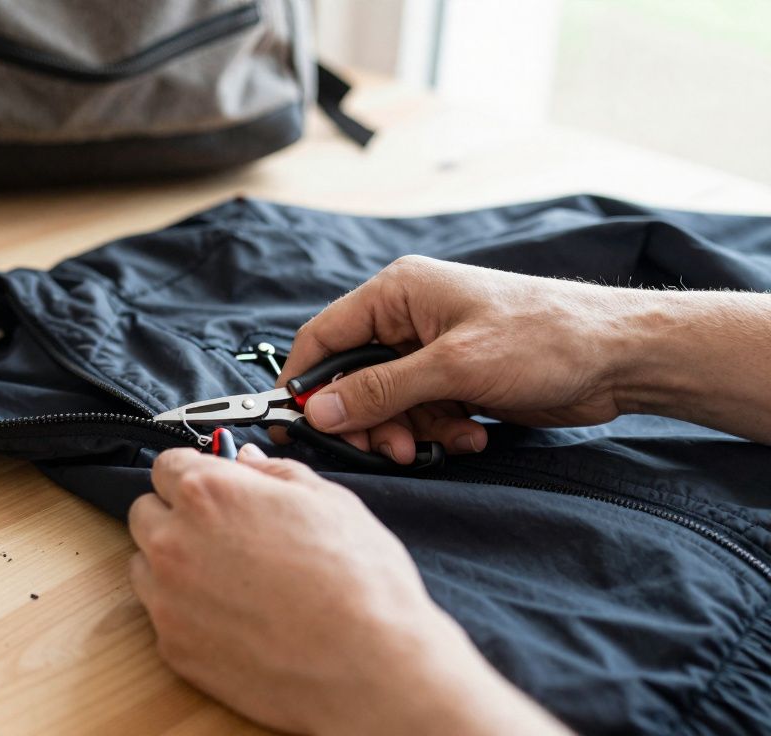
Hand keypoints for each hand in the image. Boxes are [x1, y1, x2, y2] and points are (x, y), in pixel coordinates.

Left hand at [129, 445, 567, 734]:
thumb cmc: (360, 584)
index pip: (166, 464)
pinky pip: (162, 615)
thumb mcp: (329, 501)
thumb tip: (247, 461)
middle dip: (177, 515)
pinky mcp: (174, 647)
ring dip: (173, 563)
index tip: (211, 486)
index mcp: (209, 494)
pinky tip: (233, 616)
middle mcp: (175, 542)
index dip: (194, 472)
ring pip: (145, 564)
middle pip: (147, 512)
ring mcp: (168, 599)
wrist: (371, 668)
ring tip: (230, 578)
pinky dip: (186, 611)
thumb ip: (273, 472)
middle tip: (223, 532)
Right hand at [276, 256, 643, 463]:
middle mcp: (408, 319)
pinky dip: (439, 432)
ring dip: (407, 431)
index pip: (324, 337)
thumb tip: (318, 411)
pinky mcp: (455, 380)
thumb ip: (381, 391)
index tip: (293, 423)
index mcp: (398, 293)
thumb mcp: (454, 367)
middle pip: (352, 379)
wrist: (619, 357)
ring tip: (437, 445)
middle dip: (367, 419)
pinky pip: (422, 413)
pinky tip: (472, 436)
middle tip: (387, 450)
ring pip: (387, 404)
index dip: (305, 382)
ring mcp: (432, 351)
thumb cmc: (543, 339)